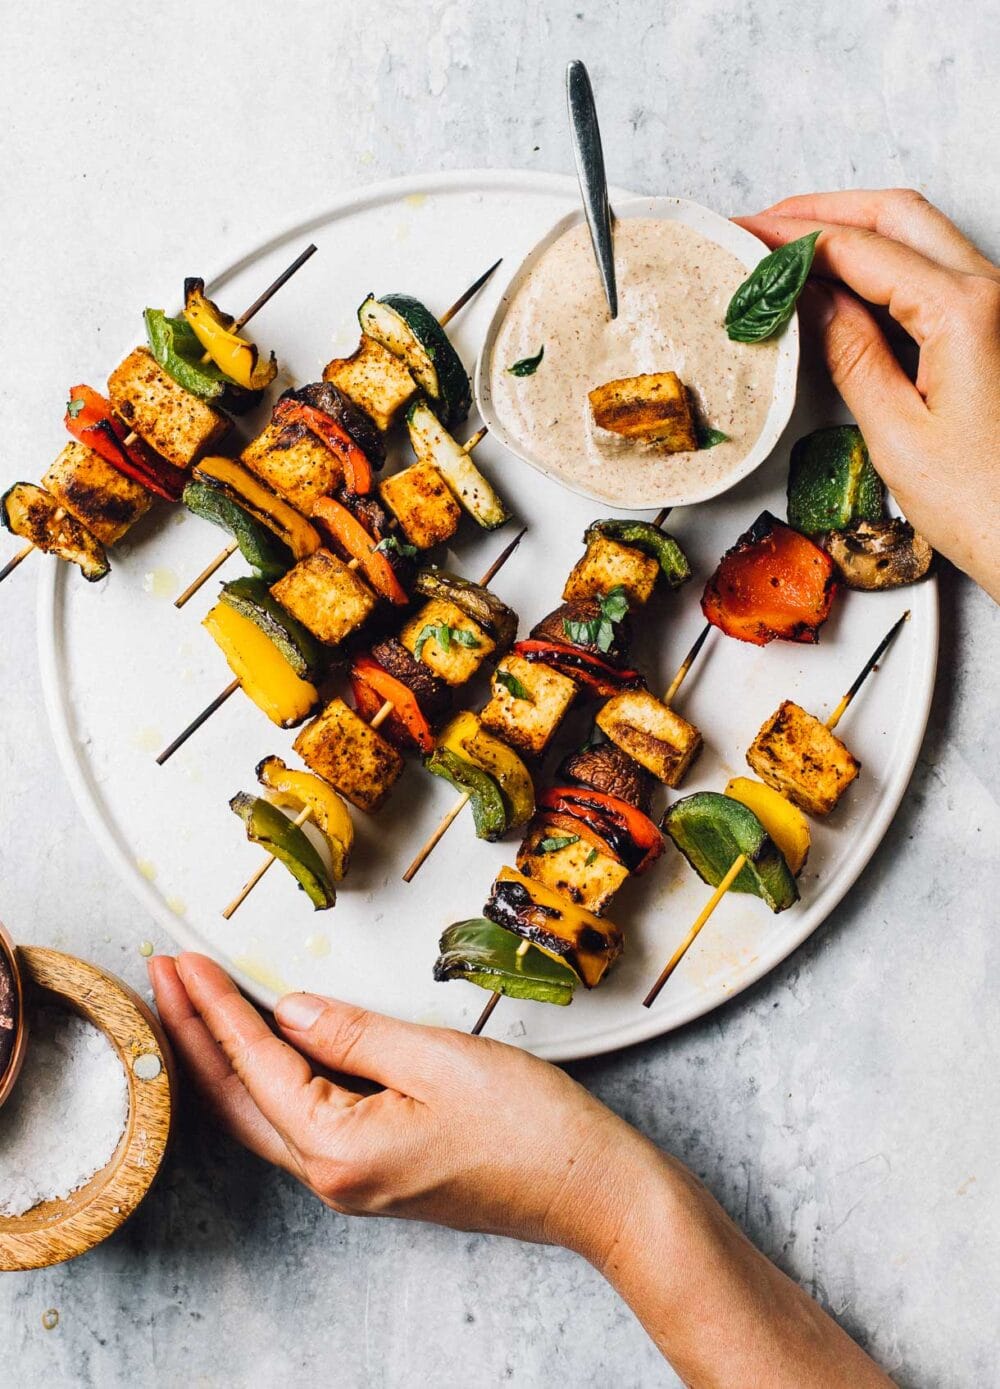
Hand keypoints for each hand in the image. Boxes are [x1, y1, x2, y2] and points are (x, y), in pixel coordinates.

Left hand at [150, 953, 892, 1384]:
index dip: (214, 1008)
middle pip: (237, 1100)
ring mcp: (353, 1181)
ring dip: (223, 1058)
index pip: (255, 1065)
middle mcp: (333, 1175)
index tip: (181, 960)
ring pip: (260, 1116)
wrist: (592, 1191)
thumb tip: (288, 1010)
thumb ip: (353, 1033)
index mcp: (340, 1148)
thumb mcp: (440, 1060)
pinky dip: (265, 1079)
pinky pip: (296, 1122)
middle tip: (163, 974)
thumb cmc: (531, 1127)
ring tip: (194, 1003)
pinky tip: (264, 1046)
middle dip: (195, 1034)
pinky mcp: (376, 1173)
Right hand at [736, 188, 999, 601]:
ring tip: (793, 252)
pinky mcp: (994, 333)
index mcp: (964, 311)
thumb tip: (812, 302)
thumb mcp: (897, 434)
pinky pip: (935, 276)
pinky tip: (842, 291)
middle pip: (897, 217)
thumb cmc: (986, 506)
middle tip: (762, 225)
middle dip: (825, 212)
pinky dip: (883, 269)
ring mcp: (999, 309)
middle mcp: (992, 293)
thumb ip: (851, 356)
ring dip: (856, 233)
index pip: (861, 248)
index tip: (743, 233)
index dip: (794, 237)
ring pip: (920, 238)